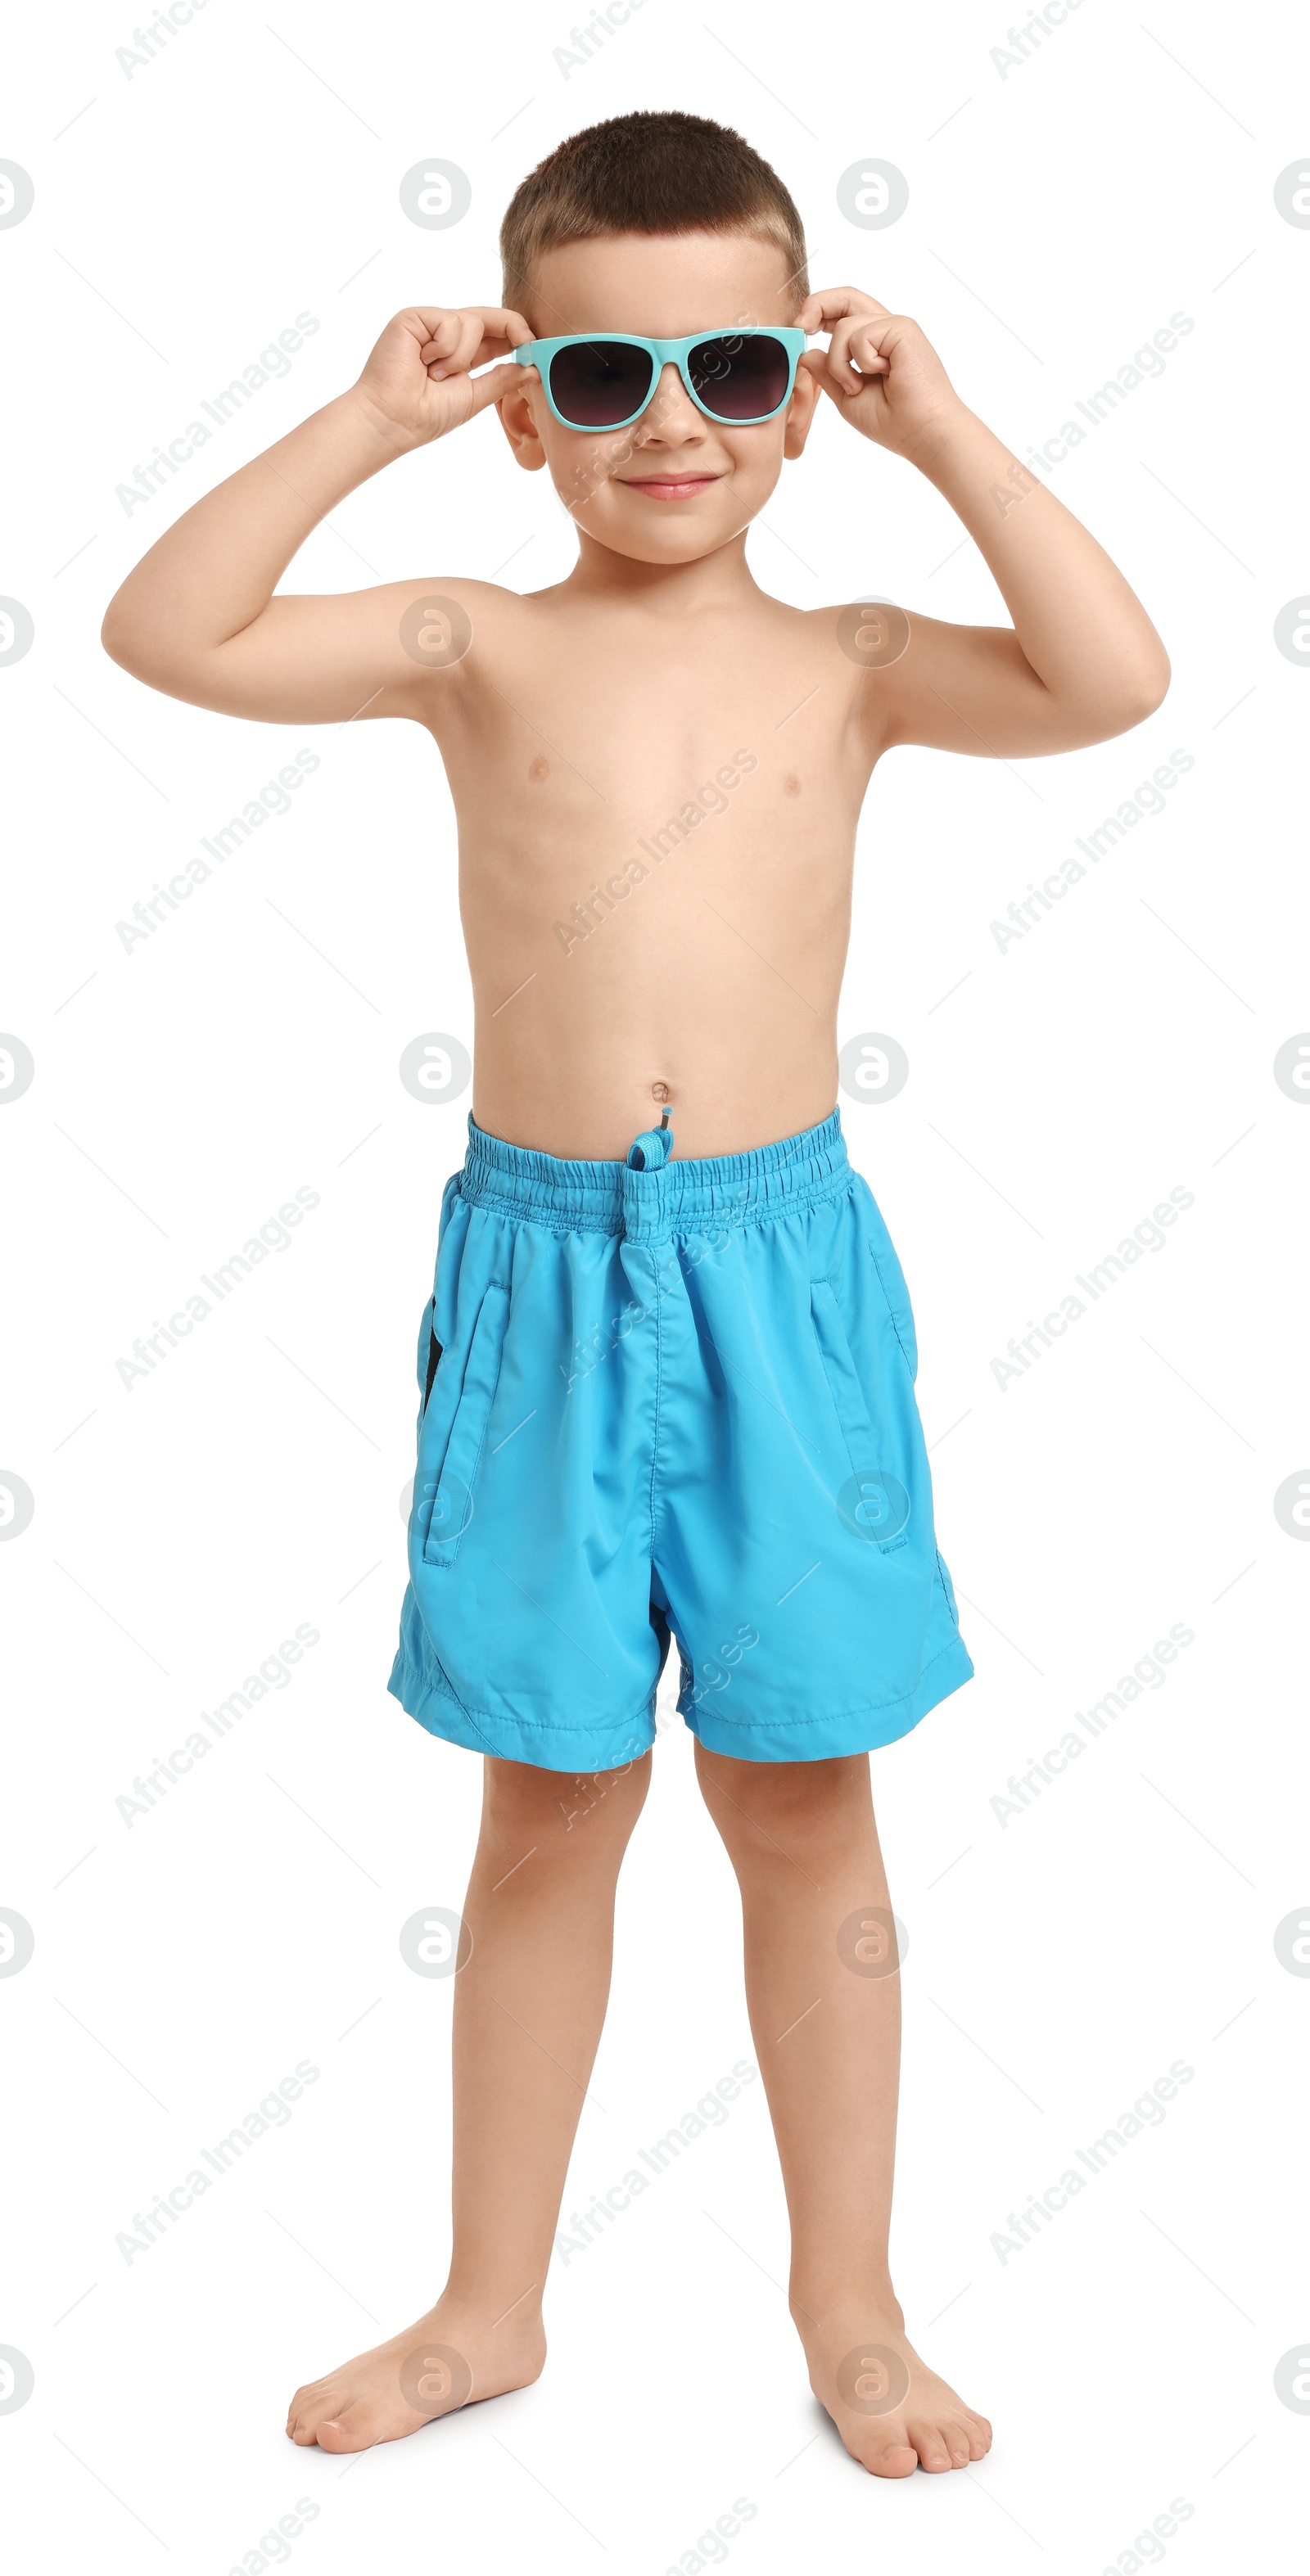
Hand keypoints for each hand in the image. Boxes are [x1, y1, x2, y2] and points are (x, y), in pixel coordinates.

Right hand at [353, 305, 533, 449]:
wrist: (393, 420)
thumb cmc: (426, 415)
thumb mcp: (475, 396)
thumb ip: (502, 379)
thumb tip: (532, 368)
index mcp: (463, 353)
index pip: (497, 334)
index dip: (520, 336)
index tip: (535, 349)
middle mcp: (447, 335)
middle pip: (490, 318)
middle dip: (512, 329)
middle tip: (527, 343)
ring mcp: (431, 324)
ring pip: (472, 322)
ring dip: (461, 357)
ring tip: (436, 376)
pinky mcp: (414, 317)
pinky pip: (450, 322)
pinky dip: (445, 348)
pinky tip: (425, 363)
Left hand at [797, 289, 963, 461]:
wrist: (921, 432)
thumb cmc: (893, 422)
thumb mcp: (847, 398)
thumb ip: (828, 373)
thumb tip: (807, 353)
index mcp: (873, 344)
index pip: (843, 313)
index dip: (818, 312)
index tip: (800, 329)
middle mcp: (884, 330)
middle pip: (845, 297)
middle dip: (816, 305)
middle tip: (801, 326)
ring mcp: (894, 327)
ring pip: (844, 327)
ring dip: (840, 363)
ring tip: (858, 386)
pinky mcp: (902, 328)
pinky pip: (860, 336)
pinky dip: (861, 362)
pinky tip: (883, 376)